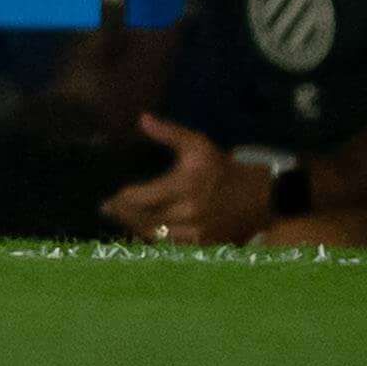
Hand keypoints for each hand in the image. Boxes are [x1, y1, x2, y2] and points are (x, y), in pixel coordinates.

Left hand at [98, 114, 271, 247]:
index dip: (122, 199)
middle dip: (124, 215)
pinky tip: (145, 232)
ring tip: (122, 220)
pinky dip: (156, 240)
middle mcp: (188, 213)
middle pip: (145, 220)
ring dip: (136, 229)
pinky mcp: (204, 246)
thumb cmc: (222, 168)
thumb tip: (142, 118)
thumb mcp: (198, 144)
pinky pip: (172, 247)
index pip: (142, 198)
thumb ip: (169, 132)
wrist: (258, 197)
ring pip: (156, 236)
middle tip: (108, 210)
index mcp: (184, 186)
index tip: (109, 198)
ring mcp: (197, 234)